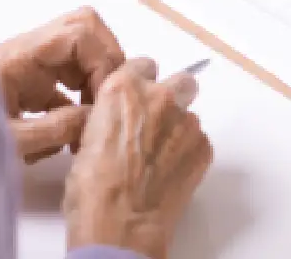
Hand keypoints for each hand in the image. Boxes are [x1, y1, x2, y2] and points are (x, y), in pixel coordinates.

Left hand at [0, 7, 124, 163]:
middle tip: (106, 100)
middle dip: (106, 63)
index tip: (104, 100)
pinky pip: (68, 78)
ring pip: (81, 53)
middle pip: (86, 30)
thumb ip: (54, 129)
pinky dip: (79, 100)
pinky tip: (70, 135)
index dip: (104, 61)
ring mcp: (30, 65)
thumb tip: (94, 117)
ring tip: (90, 122)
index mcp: (20, 55)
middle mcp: (29, 51)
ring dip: (94, 81)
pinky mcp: (29, 84)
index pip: (80, 32)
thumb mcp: (9, 140)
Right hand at [64, 58, 211, 258]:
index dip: (141, 83)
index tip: (138, 98)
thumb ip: (112, 115)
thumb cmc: (94, 189)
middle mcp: (159, 97)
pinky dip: (188, 153)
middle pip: (180, 81)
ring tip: (160, 159)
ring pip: (189, 115)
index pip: (143, 65)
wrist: (121, 225)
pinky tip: (170, 173)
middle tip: (158, 123)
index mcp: (124, 89)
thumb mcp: (87, 138)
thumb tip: (121, 120)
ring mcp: (186, 121)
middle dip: (173, 96)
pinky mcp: (204, 147)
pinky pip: (199, 141)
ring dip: (178, 129)